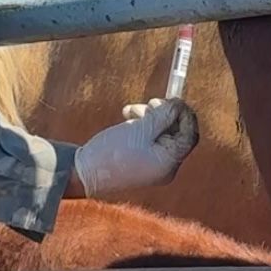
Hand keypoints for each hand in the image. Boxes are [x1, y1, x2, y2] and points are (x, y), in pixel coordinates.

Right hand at [71, 99, 198, 198]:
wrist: (82, 171)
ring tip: (132, 110)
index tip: (173, 99)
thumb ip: (163, 117)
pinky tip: (127, 115)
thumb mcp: (140, 129)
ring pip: (160, 133)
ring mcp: (151, 164)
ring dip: (149, 117)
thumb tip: (179, 106)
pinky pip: (147, 139)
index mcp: (169, 163)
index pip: (189, 136)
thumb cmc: (112, 152)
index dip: (185, 115)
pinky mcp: (138, 160)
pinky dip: (140, 125)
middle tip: (151, 102)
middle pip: (175, 133)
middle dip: (164, 114)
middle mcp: (164, 167)